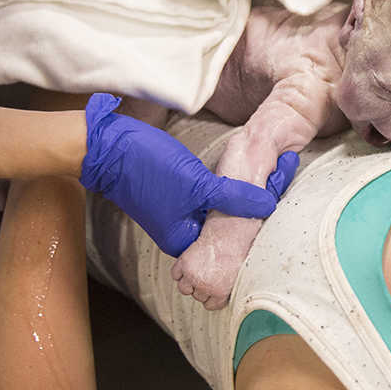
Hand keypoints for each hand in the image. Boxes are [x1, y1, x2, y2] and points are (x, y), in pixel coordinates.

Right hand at [79, 94, 298, 255]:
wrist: (106, 147)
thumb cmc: (147, 169)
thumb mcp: (196, 184)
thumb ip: (233, 197)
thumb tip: (268, 206)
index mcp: (185, 242)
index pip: (232, 241)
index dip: (259, 219)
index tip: (284, 189)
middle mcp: (183, 234)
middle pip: (229, 226)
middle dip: (255, 206)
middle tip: (283, 174)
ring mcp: (179, 214)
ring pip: (221, 210)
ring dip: (242, 195)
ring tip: (272, 172)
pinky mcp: (176, 195)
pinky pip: (210, 197)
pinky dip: (226, 188)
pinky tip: (245, 174)